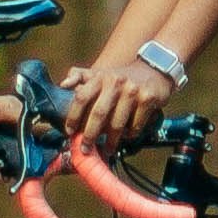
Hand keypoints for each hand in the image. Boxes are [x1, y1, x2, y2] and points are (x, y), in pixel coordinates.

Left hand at [56, 54, 172, 155]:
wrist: (154, 68)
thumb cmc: (121, 77)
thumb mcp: (101, 73)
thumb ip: (79, 77)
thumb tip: (62, 85)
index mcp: (100, 77)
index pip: (82, 97)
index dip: (73, 116)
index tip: (69, 132)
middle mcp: (115, 82)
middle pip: (99, 113)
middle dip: (90, 135)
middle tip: (86, 149)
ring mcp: (132, 91)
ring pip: (118, 123)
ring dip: (111, 140)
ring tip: (108, 149)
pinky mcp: (148, 99)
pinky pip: (135, 125)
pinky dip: (130, 134)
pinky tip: (127, 136)